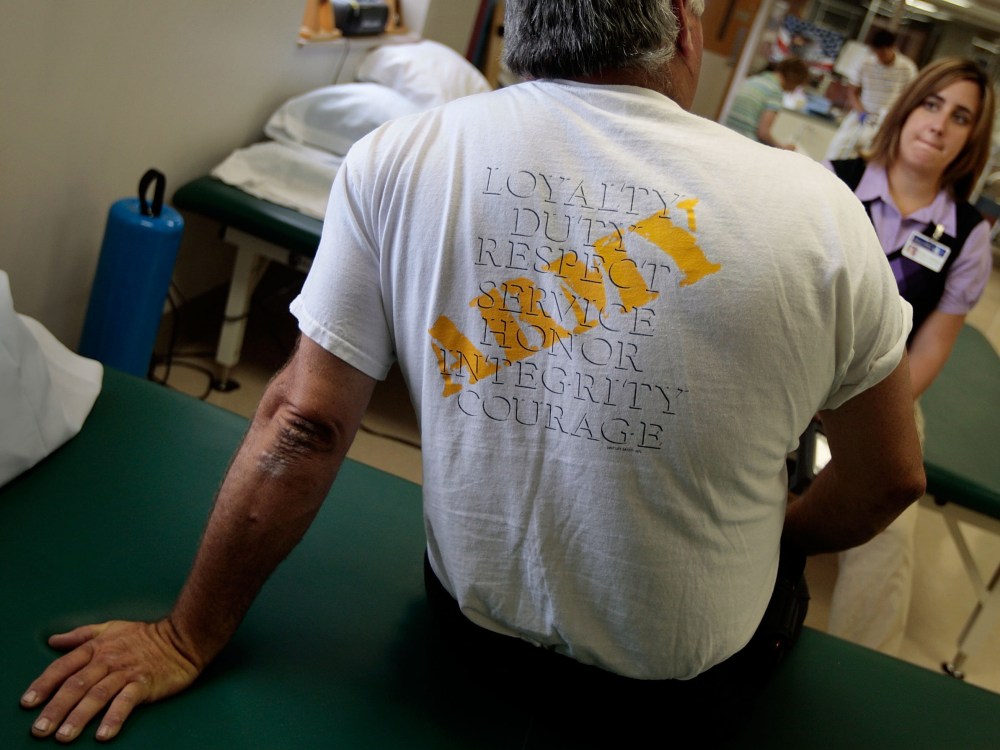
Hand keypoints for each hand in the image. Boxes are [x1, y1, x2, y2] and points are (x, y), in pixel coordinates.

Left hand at [20, 619, 200, 742]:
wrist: (184, 637)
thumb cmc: (146, 635)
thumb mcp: (111, 628)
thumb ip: (81, 635)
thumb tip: (53, 640)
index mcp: (97, 648)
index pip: (64, 666)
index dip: (44, 684)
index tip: (28, 703)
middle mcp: (108, 660)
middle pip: (76, 685)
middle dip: (55, 708)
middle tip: (40, 730)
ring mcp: (127, 672)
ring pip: (97, 695)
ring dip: (79, 717)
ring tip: (64, 736)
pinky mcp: (145, 683)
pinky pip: (126, 702)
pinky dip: (114, 717)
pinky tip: (103, 734)